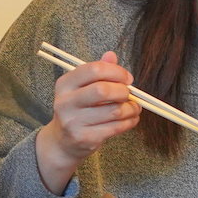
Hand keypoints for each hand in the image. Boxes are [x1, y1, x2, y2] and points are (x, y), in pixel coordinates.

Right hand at [33, 50, 140, 192]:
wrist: (63, 142)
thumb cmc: (77, 110)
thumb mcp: (81, 88)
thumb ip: (97, 71)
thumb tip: (111, 55)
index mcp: (65, 84)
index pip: (93, 69)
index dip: (116, 72)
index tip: (127, 78)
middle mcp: (65, 102)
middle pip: (102, 90)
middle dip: (123, 91)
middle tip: (129, 94)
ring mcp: (73, 122)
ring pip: (114, 111)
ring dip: (131, 108)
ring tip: (134, 107)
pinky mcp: (85, 138)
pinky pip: (116, 127)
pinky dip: (129, 121)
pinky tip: (131, 118)